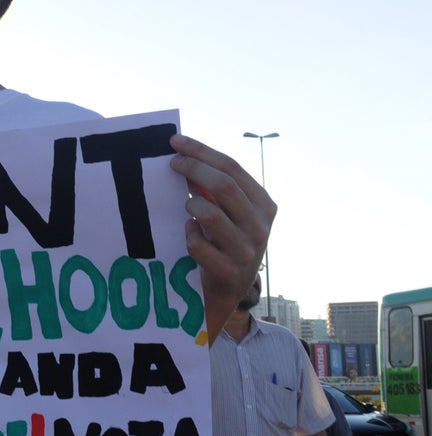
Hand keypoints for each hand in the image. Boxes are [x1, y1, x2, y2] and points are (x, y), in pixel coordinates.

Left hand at [169, 135, 275, 338]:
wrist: (226, 294)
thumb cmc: (222, 245)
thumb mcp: (225, 215)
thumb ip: (211, 190)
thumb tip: (185, 159)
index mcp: (264, 205)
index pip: (233, 168)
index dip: (202, 151)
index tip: (175, 142)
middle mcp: (261, 226)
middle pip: (223, 185)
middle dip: (192, 168)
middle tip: (170, 163)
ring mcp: (247, 251)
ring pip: (210, 214)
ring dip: (191, 206)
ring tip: (186, 207)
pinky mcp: (229, 273)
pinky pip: (198, 244)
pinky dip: (188, 236)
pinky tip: (189, 236)